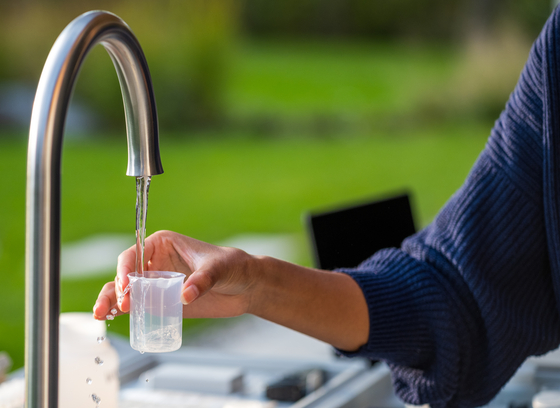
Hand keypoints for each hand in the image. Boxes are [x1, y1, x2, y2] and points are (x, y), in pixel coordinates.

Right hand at [93, 230, 256, 319]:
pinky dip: (123, 312)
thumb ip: (203, 280)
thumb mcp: (219, 268)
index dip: (126, 269)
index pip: (134, 254)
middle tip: (120, 305)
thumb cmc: (233, 266)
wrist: (246, 286)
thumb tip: (185, 295)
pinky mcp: (161, 301)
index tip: (127, 286)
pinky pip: (138, 306)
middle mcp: (154, 262)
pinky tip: (113, 319)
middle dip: (116, 288)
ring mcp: (156, 283)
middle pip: (124, 274)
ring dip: (111, 301)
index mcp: (162, 244)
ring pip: (125, 291)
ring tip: (102, 315)